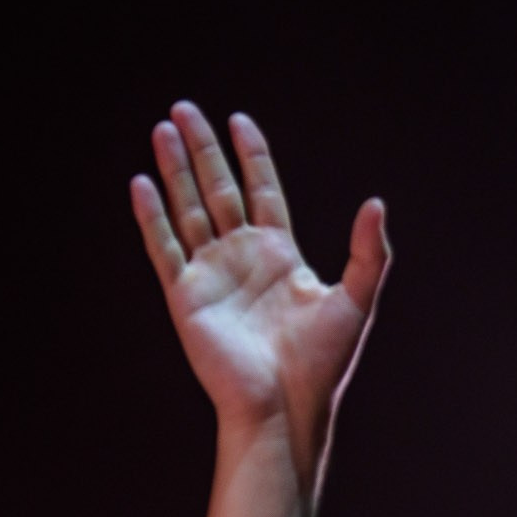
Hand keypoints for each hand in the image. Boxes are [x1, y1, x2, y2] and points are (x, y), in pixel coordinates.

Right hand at [129, 102, 390, 479]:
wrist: (284, 406)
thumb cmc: (322, 363)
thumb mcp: (356, 300)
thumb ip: (369, 253)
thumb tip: (376, 204)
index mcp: (280, 255)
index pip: (262, 190)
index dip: (251, 156)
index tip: (239, 120)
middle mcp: (242, 258)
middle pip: (218, 190)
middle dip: (203, 149)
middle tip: (184, 110)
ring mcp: (212, 274)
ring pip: (189, 209)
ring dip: (176, 170)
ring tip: (163, 129)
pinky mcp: (186, 296)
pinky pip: (164, 247)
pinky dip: (152, 216)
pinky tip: (141, 183)